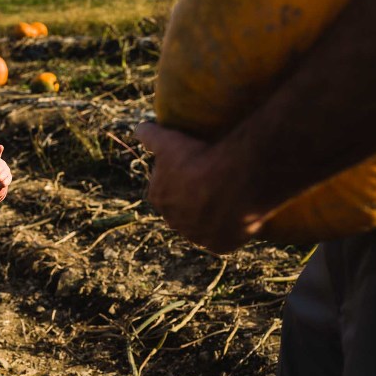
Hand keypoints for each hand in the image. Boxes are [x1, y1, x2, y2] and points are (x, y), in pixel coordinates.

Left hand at [134, 122, 262, 252]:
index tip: (195, 167)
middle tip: (213, 181)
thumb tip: (138, 129)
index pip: (164, 189)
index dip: (179, 178)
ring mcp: (197, 236)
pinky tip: (237, 214)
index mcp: (158, 198)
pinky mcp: (219, 246)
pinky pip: (223, 239)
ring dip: (211, 216)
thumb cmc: (198, 158)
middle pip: (182, 210)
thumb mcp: (168, 140)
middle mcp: (174, 221)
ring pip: (202, 226)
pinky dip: (228, 230)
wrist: (234, 180)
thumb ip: (149, 135)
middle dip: (192, 200)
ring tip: (229, 197)